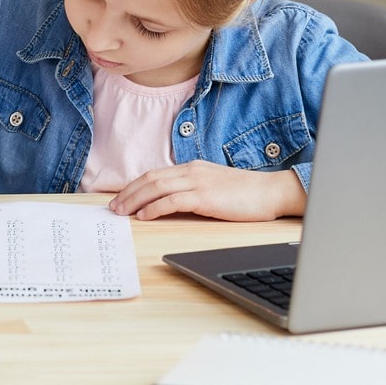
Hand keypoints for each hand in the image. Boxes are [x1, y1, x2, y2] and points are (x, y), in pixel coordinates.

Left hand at [107, 161, 306, 221]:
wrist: (272, 192)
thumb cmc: (247, 193)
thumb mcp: (215, 186)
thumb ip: (194, 189)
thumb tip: (172, 203)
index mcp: (193, 168)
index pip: (156, 174)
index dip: (135, 186)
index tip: (121, 198)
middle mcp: (192, 171)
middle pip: (150, 178)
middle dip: (128, 193)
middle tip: (113, 207)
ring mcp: (199, 182)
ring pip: (157, 187)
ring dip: (135, 200)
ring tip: (122, 212)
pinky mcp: (206, 197)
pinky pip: (173, 201)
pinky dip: (155, 208)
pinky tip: (145, 216)